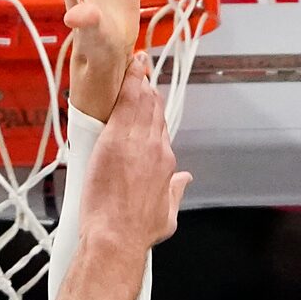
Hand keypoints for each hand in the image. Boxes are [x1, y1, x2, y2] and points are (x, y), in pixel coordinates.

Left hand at [81, 57, 192, 256]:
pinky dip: (128, 83)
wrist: (117, 237)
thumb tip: (184, 181)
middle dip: (147, 90)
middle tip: (141, 71)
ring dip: (138, 81)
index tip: (150, 99)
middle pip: (153, 110)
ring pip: (141, 102)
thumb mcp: (167, 215)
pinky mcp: (115, 139)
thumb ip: (175, 193)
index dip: (155, 111)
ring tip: (135, 62)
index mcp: (166, 164)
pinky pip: (125, 102)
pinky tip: (129, 67)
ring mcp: (136, 142)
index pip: (161, 128)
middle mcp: (155, 148)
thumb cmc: (137, 232)